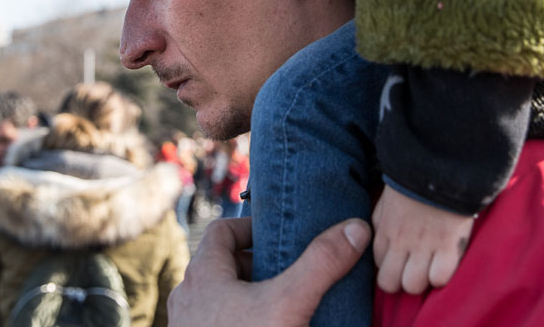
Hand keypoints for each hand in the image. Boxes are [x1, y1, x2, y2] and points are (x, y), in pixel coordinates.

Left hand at [167, 217, 369, 326]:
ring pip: (223, 298)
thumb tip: (354, 230)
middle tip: (291, 269)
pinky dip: (246, 319)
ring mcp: (191, 326)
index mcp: (201, 274)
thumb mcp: (288, 303)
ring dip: (253, 295)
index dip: (251, 227)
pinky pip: (222, 322)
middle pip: (224, 266)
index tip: (280, 233)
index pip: (222, 231)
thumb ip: (320, 264)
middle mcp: (189, 298)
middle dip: (259, 264)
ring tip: (286, 301)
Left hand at [372, 183, 473, 294]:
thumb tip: (377, 240)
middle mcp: (399, 242)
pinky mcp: (448, 246)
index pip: (379, 266)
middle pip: (390, 283)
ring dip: (423, 279)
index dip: (391, 267)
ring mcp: (423, 246)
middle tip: (415, 270)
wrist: (438, 165)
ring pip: (414, 286)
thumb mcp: (386, 200)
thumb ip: (381, 221)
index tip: (402, 260)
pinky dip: (442, 275)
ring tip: (432, 267)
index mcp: (384, 229)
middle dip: (401, 281)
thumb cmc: (413, 180)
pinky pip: (440, 278)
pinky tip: (446, 262)